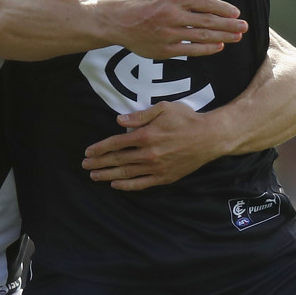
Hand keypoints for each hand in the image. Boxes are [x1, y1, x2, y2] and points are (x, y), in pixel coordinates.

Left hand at [82, 100, 216, 189]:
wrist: (210, 137)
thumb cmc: (187, 119)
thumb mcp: (164, 109)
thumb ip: (140, 116)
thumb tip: (119, 121)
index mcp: (146, 135)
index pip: (116, 143)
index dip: (100, 148)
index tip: (88, 152)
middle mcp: (148, 154)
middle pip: (118, 159)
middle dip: (99, 163)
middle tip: (85, 166)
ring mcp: (156, 168)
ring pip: (127, 173)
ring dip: (108, 175)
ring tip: (94, 176)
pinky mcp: (165, 177)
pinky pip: (142, 184)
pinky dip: (127, 185)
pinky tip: (116, 184)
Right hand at [107, 0, 246, 58]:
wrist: (120, 22)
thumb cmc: (142, 3)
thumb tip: (202, 1)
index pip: (206, 3)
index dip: (223, 8)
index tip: (236, 13)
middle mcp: (174, 16)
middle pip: (208, 21)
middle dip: (229, 24)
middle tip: (244, 26)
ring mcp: (170, 34)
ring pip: (202, 36)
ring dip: (223, 37)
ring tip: (237, 37)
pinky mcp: (165, 49)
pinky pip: (190, 50)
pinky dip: (206, 49)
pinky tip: (218, 47)